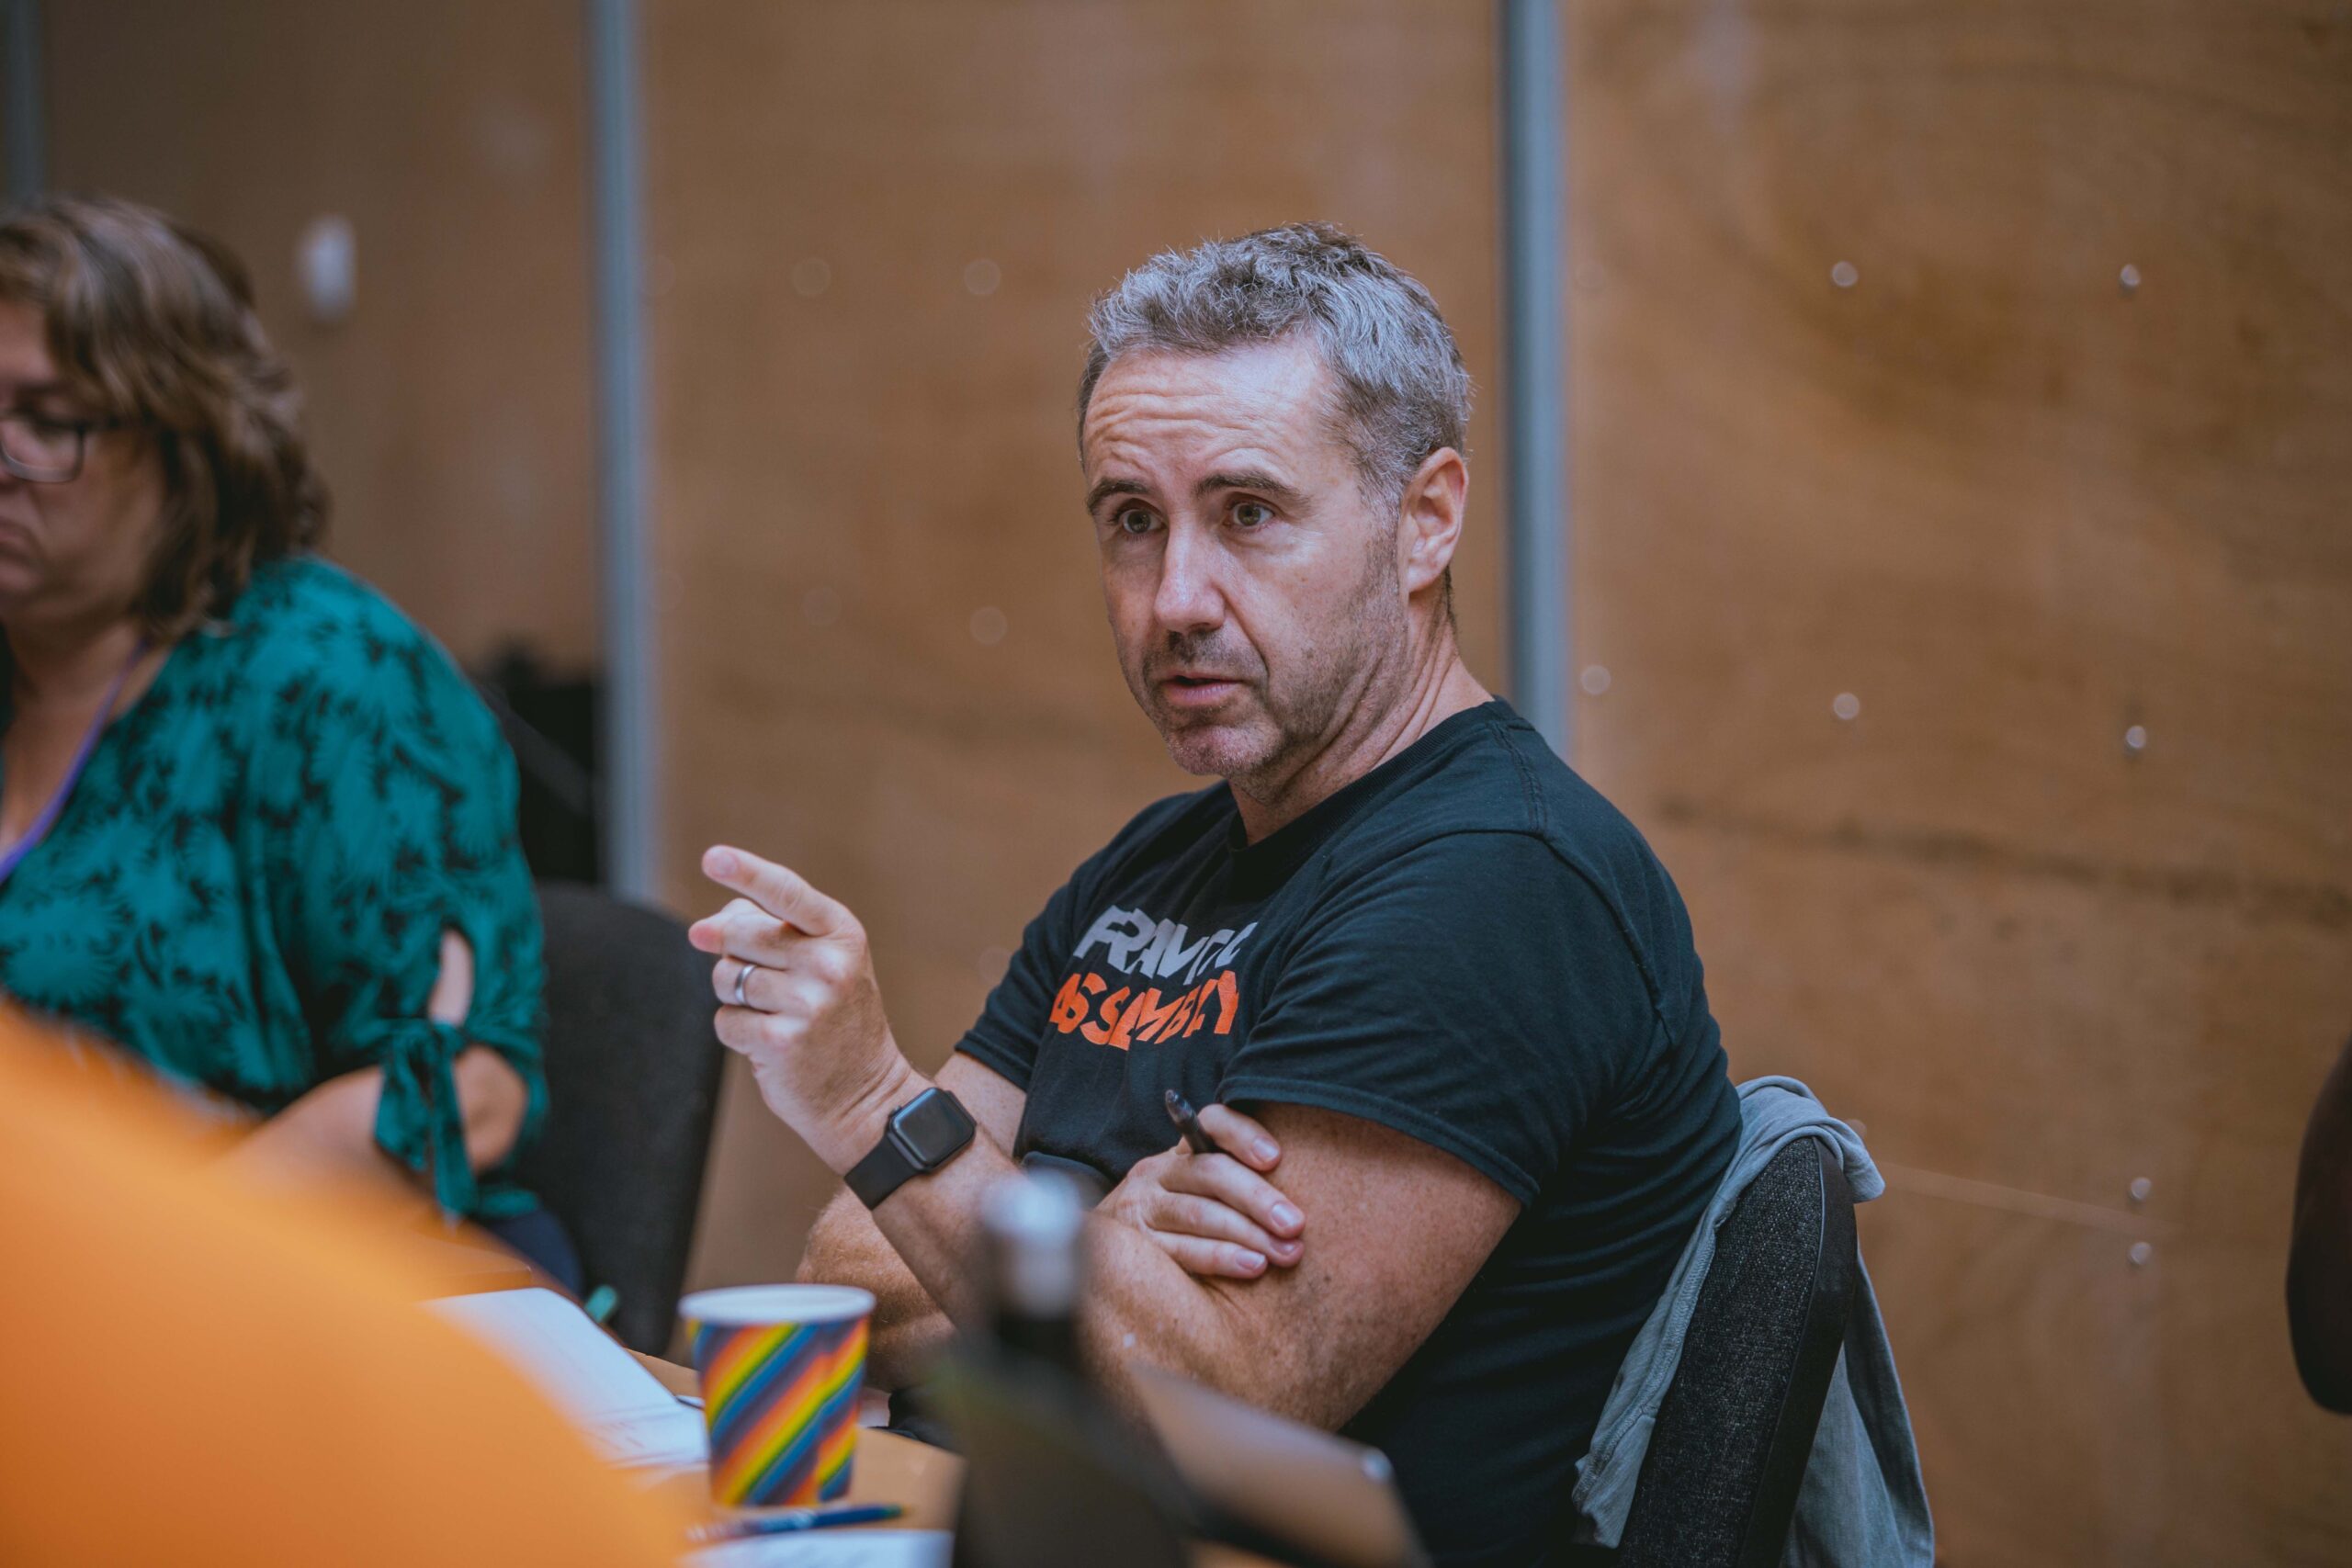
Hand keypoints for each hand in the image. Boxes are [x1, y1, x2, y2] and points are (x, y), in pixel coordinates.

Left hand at [689, 845, 919, 1171]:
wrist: (866, 1096)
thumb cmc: (836, 1020)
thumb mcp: (825, 964)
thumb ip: (774, 931)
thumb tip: (707, 925)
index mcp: (842, 934)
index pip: (787, 892)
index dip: (747, 872)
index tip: (713, 858)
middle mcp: (830, 964)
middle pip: (740, 934)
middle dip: (728, 950)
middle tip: (755, 976)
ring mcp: (809, 1003)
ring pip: (726, 978)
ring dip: (733, 996)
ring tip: (772, 1014)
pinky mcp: (782, 1041)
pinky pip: (725, 1020)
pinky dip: (736, 1031)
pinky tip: (768, 1042)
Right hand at [1100, 1103, 1304, 1279]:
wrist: (1108, 1251)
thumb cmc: (1186, 1218)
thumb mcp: (1206, 1190)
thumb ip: (1243, 1179)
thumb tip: (1314, 1183)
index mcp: (1183, 1150)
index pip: (1212, 1123)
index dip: (1243, 1134)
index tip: (1276, 1157)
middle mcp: (1159, 1171)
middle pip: (1211, 1172)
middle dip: (1258, 1198)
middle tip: (1295, 1223)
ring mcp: (1143, 1207)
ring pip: (1199, 1213)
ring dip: (1248, 1233)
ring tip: (1285, 1252)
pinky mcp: (1137, 1244)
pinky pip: (1182, 1250)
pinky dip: (1220, 1258)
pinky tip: (1253, 1267)